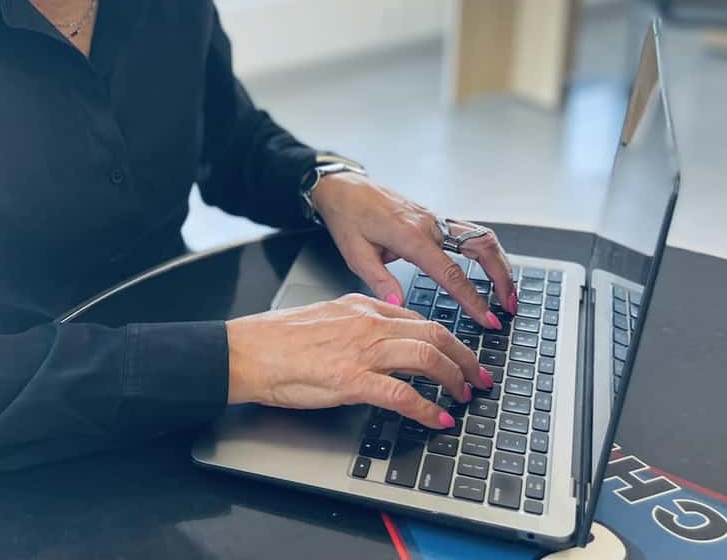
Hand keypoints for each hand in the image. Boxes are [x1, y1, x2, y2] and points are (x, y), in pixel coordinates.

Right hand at [225, 294, 496, 426]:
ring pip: (426, 356)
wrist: (247, 350)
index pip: (418, 318)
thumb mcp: (325, 318)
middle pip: (433, 333)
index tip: (460, 354)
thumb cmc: (277, 339)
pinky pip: (401, 393)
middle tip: (479, 377)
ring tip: (464, 396)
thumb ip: (357, 324)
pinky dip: (426, 408)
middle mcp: (367, 324)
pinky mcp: (351, 379)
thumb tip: (381, 339)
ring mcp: (361, 350)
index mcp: (361, 307)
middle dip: (464, 357)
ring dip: (453, 379)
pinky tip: (437, 419)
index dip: (447, 339)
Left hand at [310, 173, 515, 327]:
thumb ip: (378, 281)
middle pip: (481, 248)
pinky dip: (486, 251)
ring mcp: (435, 219)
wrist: (344, 187)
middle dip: (501, 277)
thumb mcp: (354, 253)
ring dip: (499, 262)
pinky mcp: (434, 218)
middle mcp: (430, 225)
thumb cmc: (348, 216)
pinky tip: (490, 268)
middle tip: (509, 305)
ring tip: (507, 290)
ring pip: (481, 236)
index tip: (487, 319)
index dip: (472, 299)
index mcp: (411, 236)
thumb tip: (399, 305)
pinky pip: (470, 232)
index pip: (451, 273)